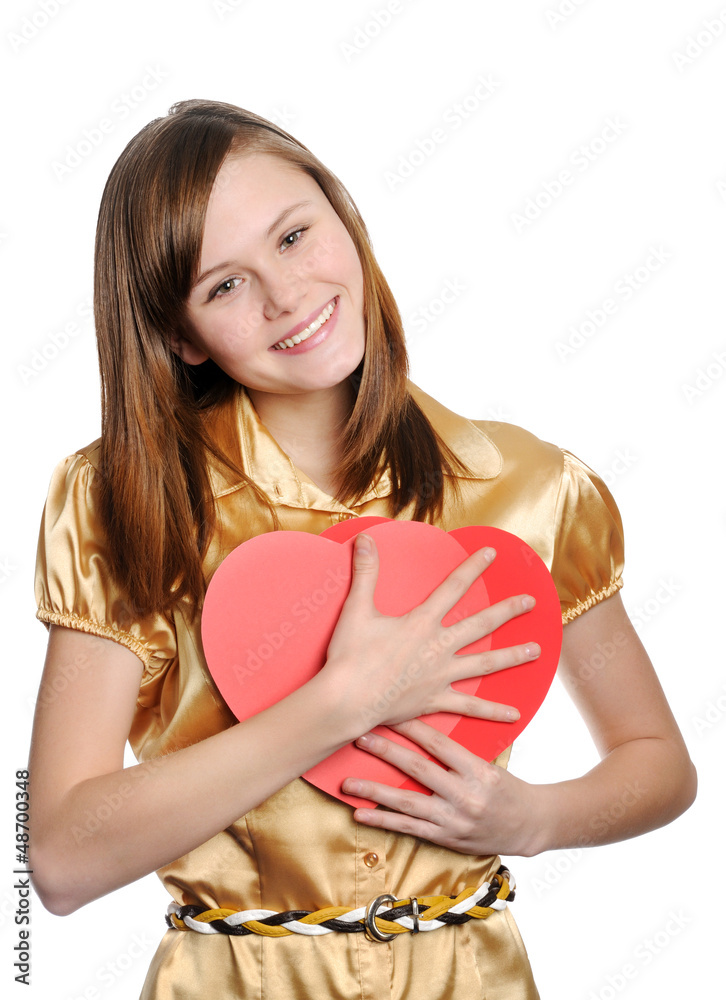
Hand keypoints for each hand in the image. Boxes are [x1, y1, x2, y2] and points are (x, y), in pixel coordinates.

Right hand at [321, 533, 540, 731]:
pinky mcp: (436, 700)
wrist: (347, 700)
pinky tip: (515, 714)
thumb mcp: (356, 609)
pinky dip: (492, 710)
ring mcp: (441, 675)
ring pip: (485, 663)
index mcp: (422, 622)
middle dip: (508, 611)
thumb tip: (364, 538)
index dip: (473, 567)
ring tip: (537, 651)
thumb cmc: (350, 656)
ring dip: (512, 656)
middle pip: (481, 624)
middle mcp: (439, 647)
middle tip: (531, 602)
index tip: (491, 553)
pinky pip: (470, 706)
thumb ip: (365, 572)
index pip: (453, 587)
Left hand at [341, 719, 540, 856]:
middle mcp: (465, 795)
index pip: (438, 743)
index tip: (387, 712)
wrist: (530, 825)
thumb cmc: (506, 788)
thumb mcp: (488, 764)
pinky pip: (409, 828)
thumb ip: (456, 753)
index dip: (410, 727)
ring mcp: (453, 819)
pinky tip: (361, 813)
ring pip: (407, 802)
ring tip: (348, 782)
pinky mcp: (446, 838)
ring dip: (374, 791)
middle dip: (385, 752)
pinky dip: (383, 820)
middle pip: (417, 769)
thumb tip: (420, 728)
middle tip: (359, 737)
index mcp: (477, 770)